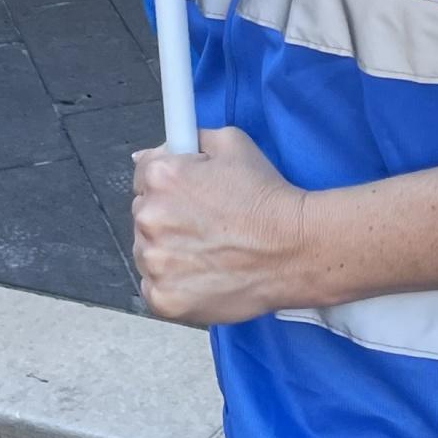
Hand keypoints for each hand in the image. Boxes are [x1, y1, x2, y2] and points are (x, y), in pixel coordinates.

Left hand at [132, 125, 311, 325]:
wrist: (295, 249)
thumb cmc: (267, 199)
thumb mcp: (233, 145)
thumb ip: (190, 139)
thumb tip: (151, 153)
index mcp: (162, 177)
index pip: (142, 175)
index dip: (169, 183)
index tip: (188, 194)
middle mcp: (150, 218)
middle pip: (143, 214)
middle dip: (167, 216)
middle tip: (207, 223)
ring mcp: (155, 262)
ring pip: (146, 252)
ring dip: (167, 250)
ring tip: (209, 250)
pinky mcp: (164, 299)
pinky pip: (154, 287)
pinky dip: (173, 283)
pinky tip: (203, 274)